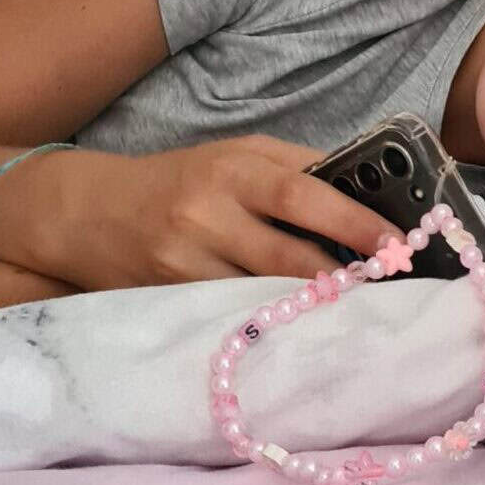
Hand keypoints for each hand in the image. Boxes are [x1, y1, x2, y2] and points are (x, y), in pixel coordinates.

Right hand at [9, 135, 401, 290]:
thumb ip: (295, 168)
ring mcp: (186, 262)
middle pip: (288, 254)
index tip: (397, 244)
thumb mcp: (235, 156)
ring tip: (357, 311)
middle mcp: (208, 213)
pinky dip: (272, 322)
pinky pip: (234, 315)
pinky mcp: (171, 300)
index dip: (353, 221)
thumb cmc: (181, 179)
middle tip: (389, 289)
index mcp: (234, 168)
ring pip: (263, 293)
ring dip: (313, 306)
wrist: (86, 214)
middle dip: (343, 276)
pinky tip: (302, 329)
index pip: (304, 193)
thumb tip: (366, 193)